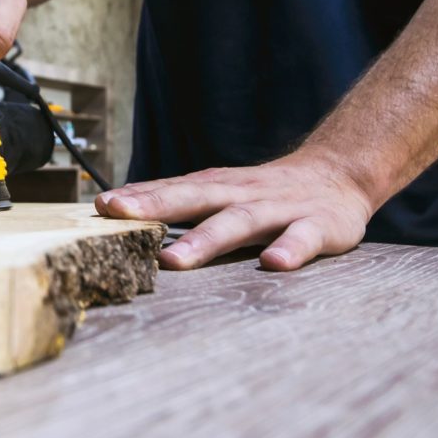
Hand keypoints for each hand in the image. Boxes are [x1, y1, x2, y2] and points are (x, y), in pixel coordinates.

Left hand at [95, 150, 374, 270]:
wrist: (339, 173)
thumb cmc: (265, 192)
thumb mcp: (220, 191)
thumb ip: (179, 202)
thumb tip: (119, 212)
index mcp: (216, 187)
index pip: (170, 189)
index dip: (136, 197)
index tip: (98, 206)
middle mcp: (241, 194)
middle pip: (194, 199)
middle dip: (154, 206)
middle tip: (118, 216)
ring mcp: (279, 209)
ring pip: (239, 222)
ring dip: (205, 239)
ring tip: (174, 259)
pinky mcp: (318, 226)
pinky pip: (302, 239)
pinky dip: (289, 250)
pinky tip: (273, 264)